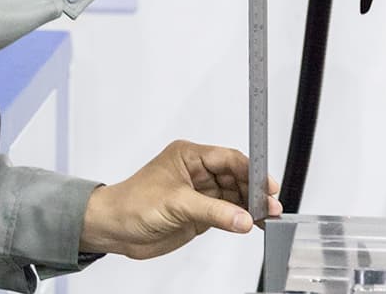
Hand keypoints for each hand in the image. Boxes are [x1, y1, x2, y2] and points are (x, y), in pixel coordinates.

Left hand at [78, 140, 281, 259]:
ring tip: (268, 218)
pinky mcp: (199, 214)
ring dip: (250, 207)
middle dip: (254, 191)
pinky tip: (252, 225)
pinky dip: (240, 219)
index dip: (251, 170)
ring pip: (234, 196)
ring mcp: (199, 194)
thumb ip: (213, 212)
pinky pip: (227, 214)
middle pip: (236, 177)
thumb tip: (244, 218)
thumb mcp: (176, 204)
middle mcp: (196, 172)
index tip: (268, 185)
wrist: (114, 228)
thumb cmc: (132, 203)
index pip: (228, 158)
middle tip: (272, 207)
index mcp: (189, 156)